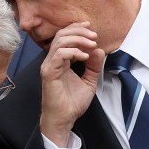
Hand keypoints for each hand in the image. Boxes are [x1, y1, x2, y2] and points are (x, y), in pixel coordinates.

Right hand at [39, 22, 106, 145]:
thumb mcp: (89, 81)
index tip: (92, 29)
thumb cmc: (73, 102)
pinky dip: (74, 52)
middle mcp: (53, 60)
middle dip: (79, 32)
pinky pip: (59, 54)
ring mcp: (49, 65)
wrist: (65, 118)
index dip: (77, 29)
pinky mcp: (49, 72)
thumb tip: (99, 50)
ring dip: (78, 39)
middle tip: (94, 36)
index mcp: (60, 60)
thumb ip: (94, 66)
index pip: (65, 36)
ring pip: (60, 41)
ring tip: (92, 45)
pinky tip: (85, 57)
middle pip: (62, 35)